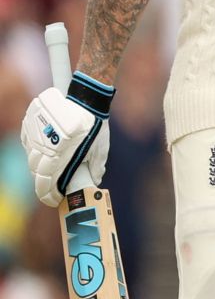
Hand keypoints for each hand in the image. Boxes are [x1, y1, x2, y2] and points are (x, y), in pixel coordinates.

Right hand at [20, 79, 112, 207]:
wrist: (85, 98)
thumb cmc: (95, 125)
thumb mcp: (100, 149)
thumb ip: (96, 168)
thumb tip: (95, 181)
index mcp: (59, 157)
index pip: (46, 184)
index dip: (48, 195)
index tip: (53, 200)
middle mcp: (42, 148)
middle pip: (36, 174)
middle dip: (43, 185)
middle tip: (51, 191)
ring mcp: (34, 137)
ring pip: (31, 160)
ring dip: (39, 169)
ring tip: (50, 174)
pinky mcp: (29, 126)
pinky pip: (28, 145)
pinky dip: (35, 153)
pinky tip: (45, 156)